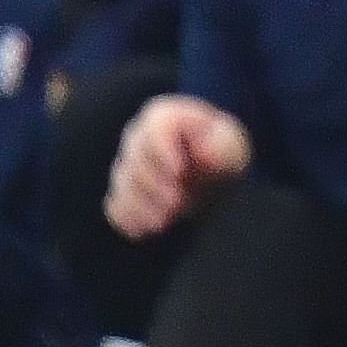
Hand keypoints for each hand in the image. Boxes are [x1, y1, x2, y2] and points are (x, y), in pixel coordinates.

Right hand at [104, 93, 251, 238]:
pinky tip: (144, 230)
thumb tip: (202, 153)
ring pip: (123, 185)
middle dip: (154, 185)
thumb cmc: (221, 152)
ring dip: (142, 206)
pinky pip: (115, 206)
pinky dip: (127, 219)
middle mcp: (138, 137)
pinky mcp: (123, 193)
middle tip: (177, 203)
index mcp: (164, 116)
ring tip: (163, 222)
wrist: (211, 173)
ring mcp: (126, 166)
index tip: (179, 172)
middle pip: (135, 160)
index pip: (154, 130)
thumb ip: (221, 146)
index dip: (162, 151)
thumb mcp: (231, 145)